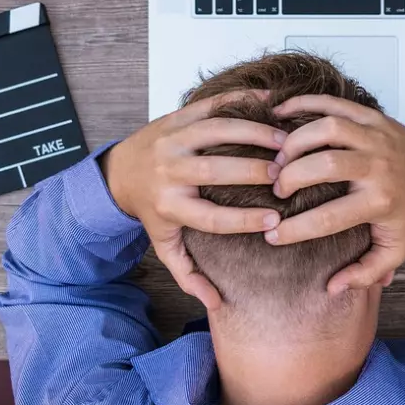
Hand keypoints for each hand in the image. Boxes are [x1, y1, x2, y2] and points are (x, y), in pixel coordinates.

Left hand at [101, 91, 287, 310]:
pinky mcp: (178, 116)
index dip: (245, 220)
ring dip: (254, 133)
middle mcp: (169, 172)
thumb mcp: (163, 243)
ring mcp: (173, 140)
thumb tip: (214, 303)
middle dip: (255, 172)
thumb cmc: (150, 210)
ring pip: (217, 131)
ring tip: (284, 140)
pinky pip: (212, 105)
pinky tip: (271, 102)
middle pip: (216, 171)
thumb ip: (187, 273)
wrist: (118, 171)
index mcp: (169, 206)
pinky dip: (242, 100)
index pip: (212, 217)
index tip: (276, 220)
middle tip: (286, 175)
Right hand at [264, 95, 404, 293]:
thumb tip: (331, 288)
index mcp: (380, 202)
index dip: (295, 229)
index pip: (329, 217)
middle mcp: (377, 167)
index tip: (271, 236)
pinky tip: (280, 114)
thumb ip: (365, 273)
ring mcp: (375, 137)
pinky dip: (303, 104)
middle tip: (276, 189)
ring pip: (328, 128)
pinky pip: (334, 103)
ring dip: (295, 141)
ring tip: (278, 157)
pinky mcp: (371, 116)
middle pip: (325, 165)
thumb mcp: (395, 250)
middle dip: (291, 177)